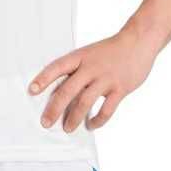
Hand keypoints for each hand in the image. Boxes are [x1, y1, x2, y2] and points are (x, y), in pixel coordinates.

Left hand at [28, 30, 156, 132]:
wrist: (138, 42)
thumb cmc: (110, 50)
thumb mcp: (89, 53)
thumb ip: (77, 70)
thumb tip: (61, 92)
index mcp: (80, 57)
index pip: (57, 67)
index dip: (43, 79)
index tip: (32, 91)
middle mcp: (91, 68)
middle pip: (68, 90)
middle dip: (54, 108)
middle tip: (46, 122)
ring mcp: (106, 79)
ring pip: (85, 102)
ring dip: (74, 118)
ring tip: (67, 128)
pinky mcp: (120, 89)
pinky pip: (106, 110)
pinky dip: (97, 120)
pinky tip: (90, 125)